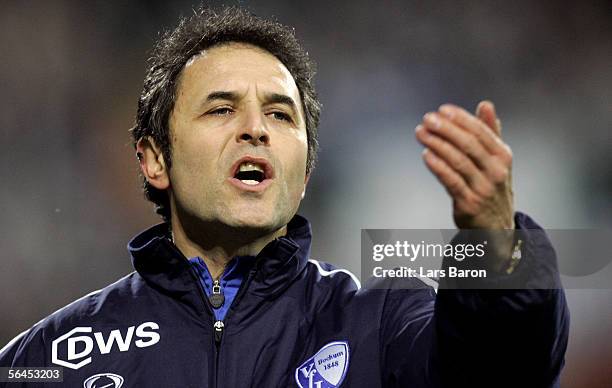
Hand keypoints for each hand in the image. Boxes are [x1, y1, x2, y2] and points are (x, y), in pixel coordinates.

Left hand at [415, 101, 513, 229]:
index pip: (480, 132)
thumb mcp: (497, 159)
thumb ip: (490, 132)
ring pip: (458, 161)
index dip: (461, 119)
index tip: (442, 110)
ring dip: (437, 144)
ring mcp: (483, 188)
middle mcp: (496, 171)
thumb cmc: (492, 186)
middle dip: (446, 129)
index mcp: (503, 156)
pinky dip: (438, 166)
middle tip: (427, 119)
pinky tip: (426, 155)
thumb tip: (485, 104)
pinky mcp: (469, 203)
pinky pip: (451, 181)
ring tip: (421, 133)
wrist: (497, 226)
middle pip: (468, 144)